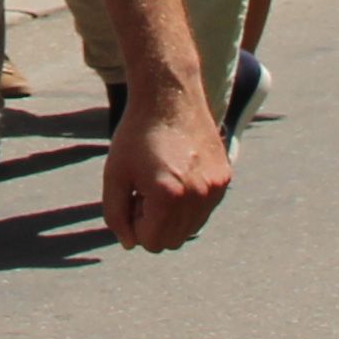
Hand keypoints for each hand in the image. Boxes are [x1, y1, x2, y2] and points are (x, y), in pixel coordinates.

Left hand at [101, 67, 232, 249]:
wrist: (169, 96)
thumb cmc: (136, 135)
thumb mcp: (114, 175)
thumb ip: (115, 214)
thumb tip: (130, 243)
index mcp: (168, 196)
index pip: (151, 243)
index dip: (135, 223)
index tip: (133, 196)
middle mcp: (198, 195)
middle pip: (172, 241)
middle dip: (154, 224)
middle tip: (145, 190)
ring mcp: (215, 188)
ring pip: (190, 228)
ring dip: (173, 215)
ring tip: (162, 181)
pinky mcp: (225, 178)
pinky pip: (204, 209)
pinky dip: (189, 202)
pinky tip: (178, 173)